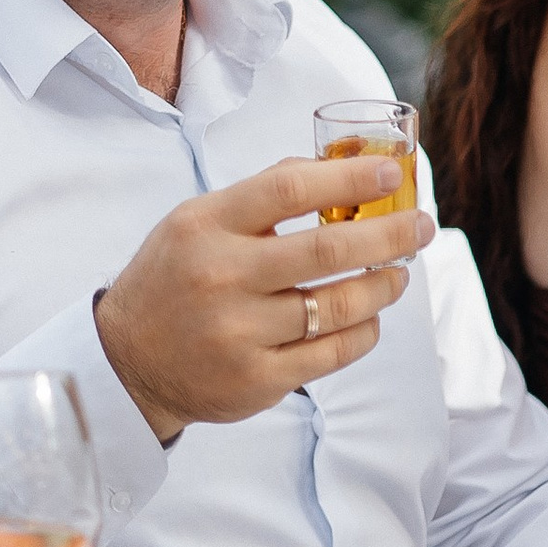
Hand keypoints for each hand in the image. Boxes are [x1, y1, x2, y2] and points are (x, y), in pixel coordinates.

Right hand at [94, 157, 434, 444]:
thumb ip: (259, 197)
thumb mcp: (195, 222)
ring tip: (398, 274)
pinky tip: (370, 318)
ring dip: (382, 287)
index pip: (289, 189)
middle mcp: (222, 277)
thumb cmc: (174, 278)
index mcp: (206, 226)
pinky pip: (332, 354)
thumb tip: (336, 167)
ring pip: (338, 306)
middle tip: (420, 227)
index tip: (391, 174)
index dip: (349, 178)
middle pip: (326, 250)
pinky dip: (363, 332)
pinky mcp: (257, 379)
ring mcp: (240, 333)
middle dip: (388, 235)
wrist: (127, 361)